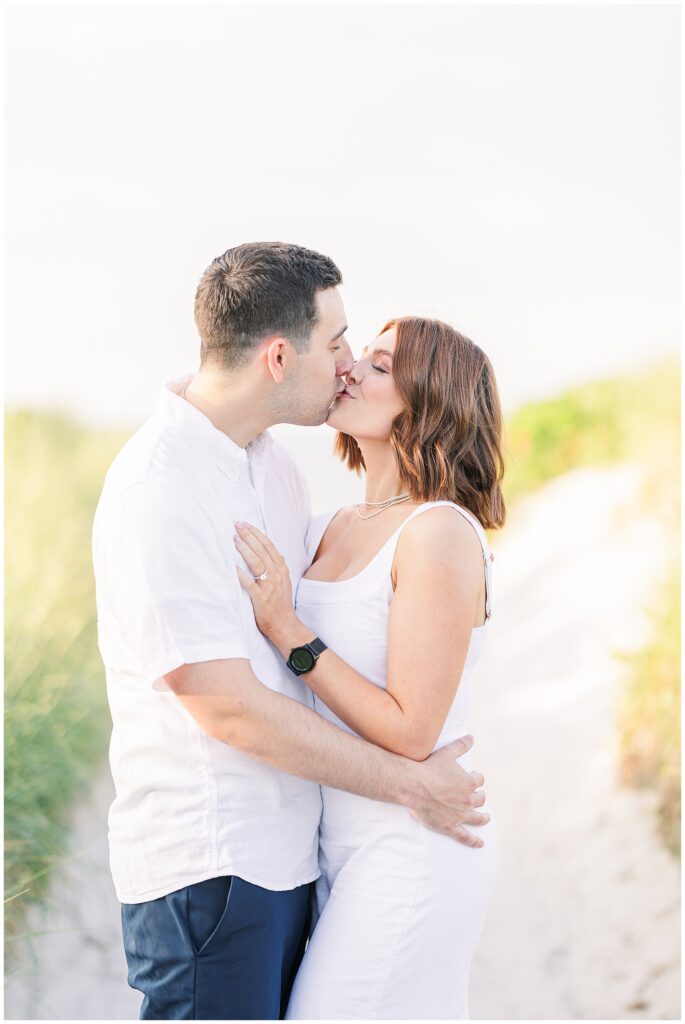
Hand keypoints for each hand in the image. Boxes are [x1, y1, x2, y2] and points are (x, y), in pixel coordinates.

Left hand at [234, 523, 297, 638]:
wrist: (284, 624)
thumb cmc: (281, 603)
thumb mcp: (284, 581)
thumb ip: (278, 566)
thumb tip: (275, 553)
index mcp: (282, 569)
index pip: (269, 546)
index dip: (257, 534)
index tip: (246, 524)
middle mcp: (277, 575)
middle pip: (262, 550)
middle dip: (249, 536)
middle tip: (237, 526)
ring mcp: (269, 586)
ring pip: (257, 563)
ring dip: (245, 549)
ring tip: (235, 539)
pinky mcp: (261, 598)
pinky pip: (249, 584)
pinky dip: (241, 574)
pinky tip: (233, 566)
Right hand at [407, 735, 488, 846]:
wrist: (412, 785)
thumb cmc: (429, 768)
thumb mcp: (447, 753)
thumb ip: (461, 745)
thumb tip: (471, 737)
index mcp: (469, 782)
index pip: (479, 780)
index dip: (475, 778)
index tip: (471, 778)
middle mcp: (468, 800)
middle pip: (480, 799)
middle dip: (479, 797)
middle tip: (477, 797)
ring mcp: (460, 815)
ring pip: (477, 818)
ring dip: (483, 817)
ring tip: (485, 818)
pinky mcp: (450, 827)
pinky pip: (465, 837)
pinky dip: (474, 841)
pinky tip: (480, 844)